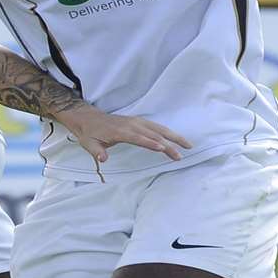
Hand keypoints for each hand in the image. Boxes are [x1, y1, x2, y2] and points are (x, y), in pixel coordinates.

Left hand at [55, 103, 191, 163]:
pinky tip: (177, 139)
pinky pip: (157, 126)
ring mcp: (137, 122)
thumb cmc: (90, 134)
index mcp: (120, 131)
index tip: (162, 148)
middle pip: (153, 134)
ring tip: (188, 145)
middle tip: (180, 155)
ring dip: (174, 136)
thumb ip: (96, 151)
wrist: (89, 119)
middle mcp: (131, 125)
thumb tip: (103, 159)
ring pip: (159, 129)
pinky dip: (168, 132)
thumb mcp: (89, 144)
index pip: (138, 137)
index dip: (150, 143)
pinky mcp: (139, 122)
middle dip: (168, 144)